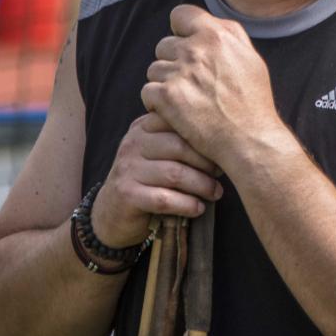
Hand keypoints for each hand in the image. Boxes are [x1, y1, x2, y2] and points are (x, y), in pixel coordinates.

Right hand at [91, 112, 223, 248]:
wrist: (111, 213)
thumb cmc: (146, 181)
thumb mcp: (157, 153)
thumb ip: (178, 140)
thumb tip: (223, 138)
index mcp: (143, 128)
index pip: (177, 122)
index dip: (204, 136)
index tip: (223, 150)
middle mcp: (133, 143)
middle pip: (179, 146)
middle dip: (206, 162)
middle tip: (222, 174)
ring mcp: (127, 168)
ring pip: (174, 173)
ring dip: (201, 185)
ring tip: (215, 193)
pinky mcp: (126, 194)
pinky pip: (164, 198)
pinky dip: (186, 204)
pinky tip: (198, 208)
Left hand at [140, 4, 285, 169]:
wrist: (250, 141)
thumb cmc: (253, 103)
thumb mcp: (250, 59)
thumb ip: (228, 36)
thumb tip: (208, 25)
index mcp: (217, 35)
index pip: (180, 15)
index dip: (180, 31)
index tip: (186, 48)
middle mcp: (197, 49)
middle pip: (164, 45)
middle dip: (172, 63)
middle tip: (190, 85)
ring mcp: (180, 72)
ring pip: (154, 70)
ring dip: (165, 84)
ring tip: (186, 102)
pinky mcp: (167, 97)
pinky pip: (148, 92)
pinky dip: (156, 105)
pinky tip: (174, 114)